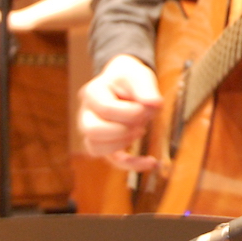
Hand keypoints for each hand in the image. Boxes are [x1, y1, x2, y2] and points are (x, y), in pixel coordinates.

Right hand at [76, 55, 162, 171]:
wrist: (125, 83)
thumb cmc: (130, 79)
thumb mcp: (139, 76)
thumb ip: (146, 88)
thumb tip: (155, 104)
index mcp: (92, 93)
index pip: (106, 108)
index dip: (131, 111)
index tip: (146, 106)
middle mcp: (86, 114)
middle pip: (92, 131)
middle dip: (122, 129)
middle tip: (141, 121)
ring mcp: (93, 132)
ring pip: (96, 149)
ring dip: (123, 143)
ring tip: (140, 130)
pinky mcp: (106, 145)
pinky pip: (113, 161)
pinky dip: (133, 164)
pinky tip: (153, 163)